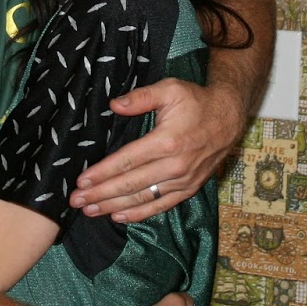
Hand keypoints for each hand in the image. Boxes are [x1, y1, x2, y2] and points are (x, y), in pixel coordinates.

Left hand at [70, 77, 244, 222]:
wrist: (229, 118)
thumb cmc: (197, 101)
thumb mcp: (170, 89)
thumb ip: (141, 97)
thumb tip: (115, 105)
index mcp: (167, 141)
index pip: (127, 161)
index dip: (103, 172)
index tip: (82, 181)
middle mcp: (175, 165)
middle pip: (131, 184)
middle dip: (101, 194)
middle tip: (77, 200)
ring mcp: (183, 180)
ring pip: (143, 198)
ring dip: (114, 207)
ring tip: (90, 210)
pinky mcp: (189, 188)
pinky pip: (161, 205)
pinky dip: (140, 213)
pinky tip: (119, 216)